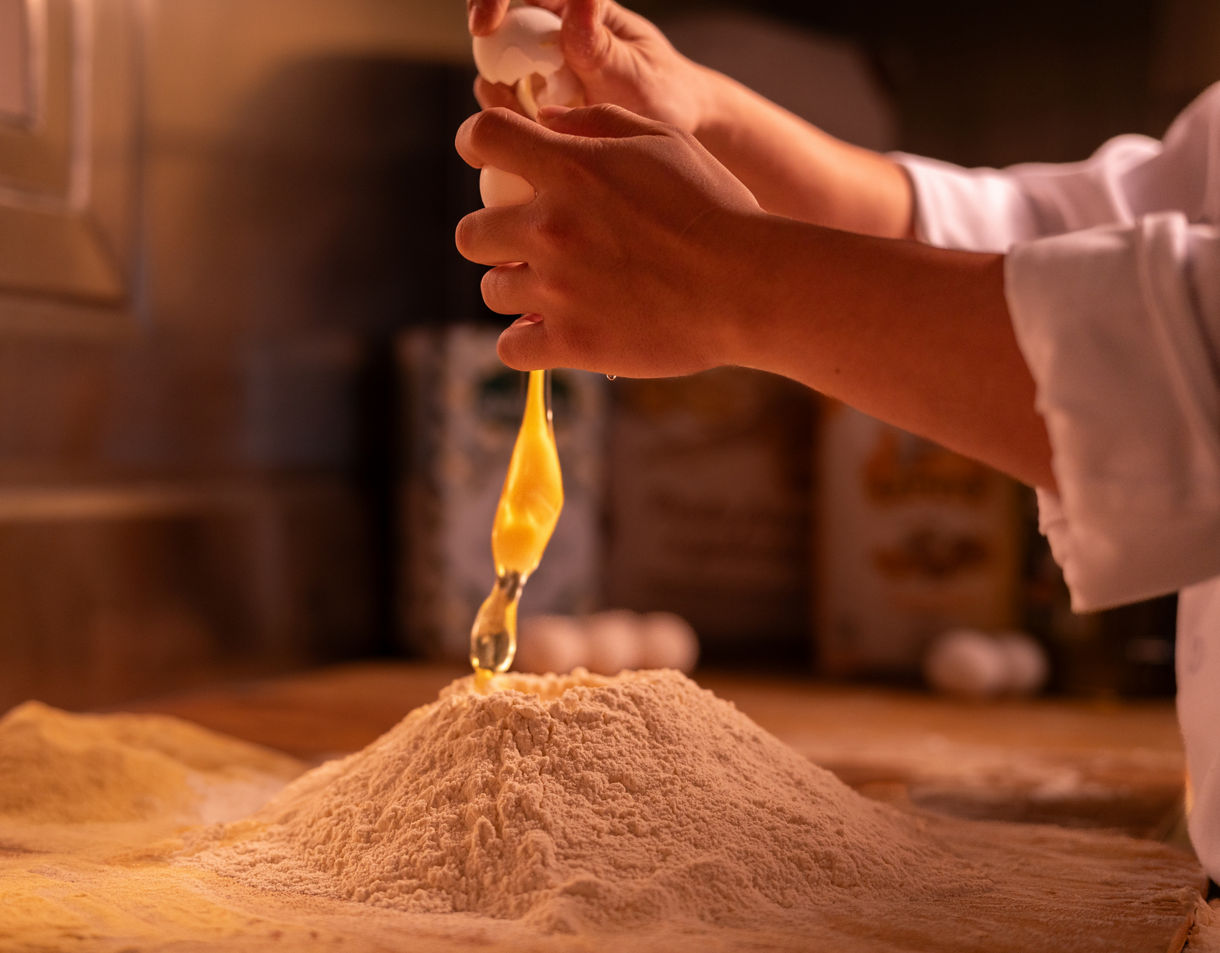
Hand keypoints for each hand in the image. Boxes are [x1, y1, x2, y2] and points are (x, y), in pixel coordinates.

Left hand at [454, 104, 762, 377]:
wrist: (748, 285)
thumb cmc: (714, 208)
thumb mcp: (663, 141)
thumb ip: (596, 124)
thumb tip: (545, 123)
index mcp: (569, 168)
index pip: (482, 137)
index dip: (478, 144)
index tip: (493, 158)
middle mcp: (550, 227)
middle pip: (470, 234)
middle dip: (495, 238)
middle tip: (531, 246)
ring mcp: (557, 289)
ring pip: (492, 291)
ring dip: (517, 289)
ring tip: (556, 291)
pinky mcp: (572, 343)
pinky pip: (510, 348)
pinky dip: (526, 343)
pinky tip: (552, 333)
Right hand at [468, 0, 707, 133]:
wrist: (669, 131)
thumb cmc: (661, 91)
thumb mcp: (634, 71)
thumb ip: (601, 45)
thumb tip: (576, 4)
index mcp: (575, 8)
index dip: (491, 1)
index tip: (483, 28)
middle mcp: (549, 35)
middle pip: (495, 32)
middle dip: (489, 59)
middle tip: (501, 91)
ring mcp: (538, 71)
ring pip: (493, 75)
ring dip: (499, 101)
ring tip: (533, 125)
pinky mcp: (534, 107)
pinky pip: (505, 113)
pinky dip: (511, 129)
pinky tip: (537, 145)